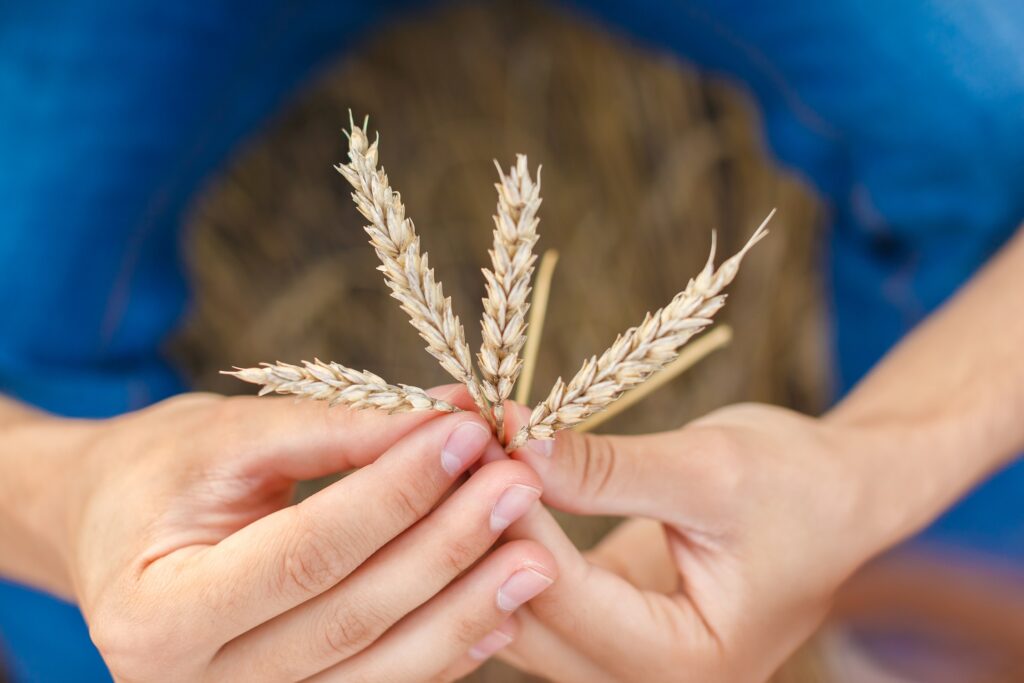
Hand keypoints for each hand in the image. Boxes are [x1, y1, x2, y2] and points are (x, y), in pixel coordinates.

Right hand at [3, 389, 554, 681]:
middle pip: (349, 619)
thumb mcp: (232, 436)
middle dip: (447, 549)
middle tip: (520, 487)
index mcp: (157, 611)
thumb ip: (339, 431)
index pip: (305, 554)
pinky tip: (499, 609)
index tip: (468, 436)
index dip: (395, 495)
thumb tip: (450, 415)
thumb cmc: (162, 471)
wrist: (112, 528)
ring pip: (375, 671)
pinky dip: (442, 651)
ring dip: (464, 611)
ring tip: (533, 555)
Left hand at [494, 402, 910, 682]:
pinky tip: (485, 488)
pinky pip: (537, 600)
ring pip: (519, 617)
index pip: (567, 596)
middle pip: (528, 621)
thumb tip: (518, 448)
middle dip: (484, 532)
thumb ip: (609, 471)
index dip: (515, 518)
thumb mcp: (709, 470)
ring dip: (486, 541)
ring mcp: (626, 665)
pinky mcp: (609, 632)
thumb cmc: (795, 484)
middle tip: (450, 448)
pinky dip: (510, 546)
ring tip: (457, 462)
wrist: (836, 495)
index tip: (481, 442)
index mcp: (688, 663)